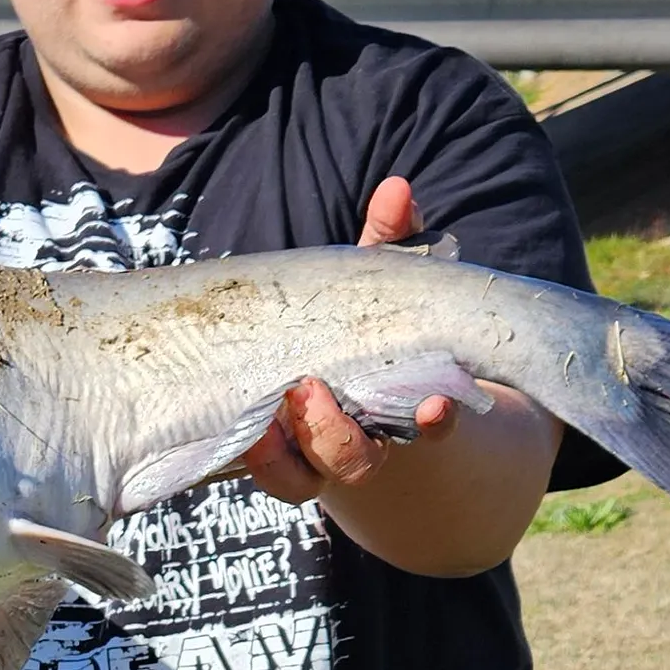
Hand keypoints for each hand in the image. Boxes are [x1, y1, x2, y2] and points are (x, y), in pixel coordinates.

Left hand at [241, 176, 458, 505]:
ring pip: (298, 479)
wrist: (333, 387)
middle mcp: (360, 442)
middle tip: (307, 387)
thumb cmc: (368, 330)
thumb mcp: (382, 286)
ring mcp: (309, 457)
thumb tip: (396, 189)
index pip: (431, 426)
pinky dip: (251, 456)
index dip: (436, 422)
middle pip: (353, 461)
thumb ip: (393, 242)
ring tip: (260, 414)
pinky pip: (258, 472)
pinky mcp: (266, 459)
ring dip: (279, 454)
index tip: (434, 407)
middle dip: (334, 434)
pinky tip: (233, 427)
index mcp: (403, 406)